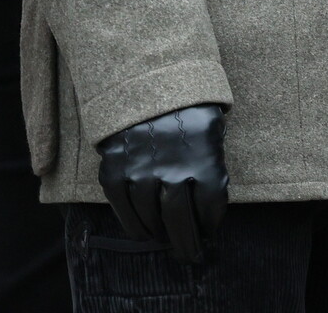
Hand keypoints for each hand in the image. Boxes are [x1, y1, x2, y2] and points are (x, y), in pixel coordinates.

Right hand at [95, 103, 227, 264]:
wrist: (145, 72)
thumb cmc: (187, 103)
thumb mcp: (212, 126)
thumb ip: (211, 163)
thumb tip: (207, 205)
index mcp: (204, 159)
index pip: (210, 209)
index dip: (209, 227)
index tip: (208, 235)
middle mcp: (173, 168)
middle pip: (179, 222)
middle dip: (186, 245)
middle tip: (190, 256)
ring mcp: (141, 168)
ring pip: (149, 218)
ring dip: (157, 235)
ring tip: (163, 239)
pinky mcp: (115, 164)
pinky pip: (121, 204)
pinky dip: (130, 222)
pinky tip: (140, 230)